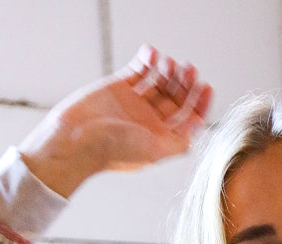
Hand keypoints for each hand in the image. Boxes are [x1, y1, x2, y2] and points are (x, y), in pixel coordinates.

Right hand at [18, 45, 212, 197]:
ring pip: (159, 82)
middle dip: (185, 83)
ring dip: (167, 70)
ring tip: (167, 62)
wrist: (75, 139)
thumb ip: (179, 141)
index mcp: (160, 139)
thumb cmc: (113, 150)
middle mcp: (149, 122)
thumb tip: (199, 125)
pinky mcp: (118, 87)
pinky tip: (151, 53)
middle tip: (188, 68)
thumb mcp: (154, 151)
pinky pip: (138, 70)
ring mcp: (134, 104)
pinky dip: (147, 60)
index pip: (188, 119)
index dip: (200, 103)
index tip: (206, 86)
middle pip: (176, 98)